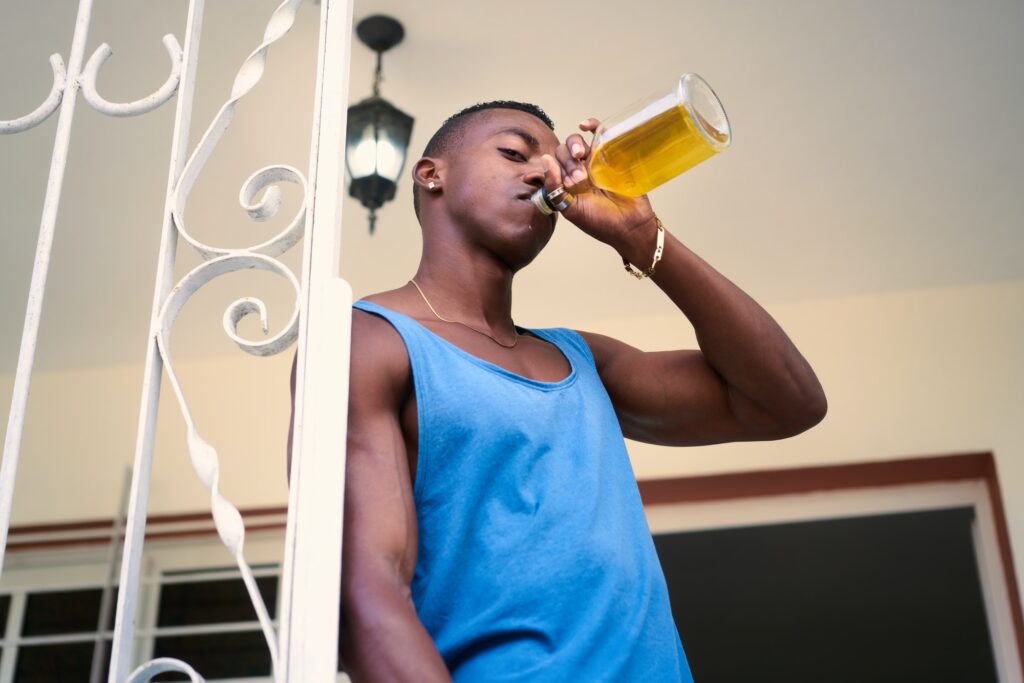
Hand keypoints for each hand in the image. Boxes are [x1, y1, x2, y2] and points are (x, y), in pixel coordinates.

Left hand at [541, 118, 658, 261]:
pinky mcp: (612, 154)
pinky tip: (584, 125)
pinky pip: (599, 133)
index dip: (557, 168)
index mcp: (566, 183)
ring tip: (581, 156)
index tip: (570, 182)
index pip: (553, 164)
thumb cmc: (600, 222)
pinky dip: (591, 125)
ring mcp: (595, 161)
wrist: (629, 226)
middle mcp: (579, 170)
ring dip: (574, 145)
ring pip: (577, 142)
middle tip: (580, 177)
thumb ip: (554, 188)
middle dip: (567, 161)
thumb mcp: (571, 209)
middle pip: (563, 151)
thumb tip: (545, 161)